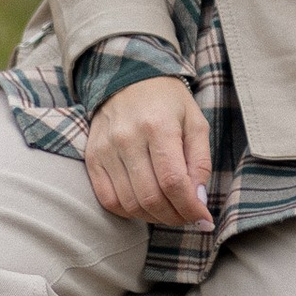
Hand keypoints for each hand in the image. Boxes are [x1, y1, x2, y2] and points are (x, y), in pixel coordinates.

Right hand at [84, 74, 212, 225]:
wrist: (127, 78)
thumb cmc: (168, 103)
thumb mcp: (195, 123)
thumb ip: (201, 162)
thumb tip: (199, 200)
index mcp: (158, 126)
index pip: (173, 181)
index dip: (190, 207)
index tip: (202, 217)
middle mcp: (128, 138)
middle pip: (151, 197)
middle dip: (175, 216)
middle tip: (188, 217)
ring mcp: (106, 149)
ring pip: (130, 204)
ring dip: (154, 217)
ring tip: (169, 211)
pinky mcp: (93, 158)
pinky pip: (108, 200)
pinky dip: (129, 212)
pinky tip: (145, 206)